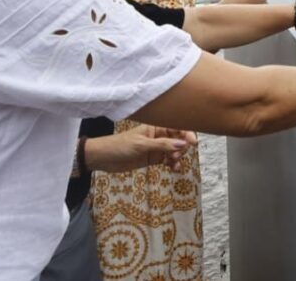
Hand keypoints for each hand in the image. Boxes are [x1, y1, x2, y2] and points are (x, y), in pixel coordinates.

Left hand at [84, 125, 198, 172]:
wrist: (102, 158)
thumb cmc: (119, 146)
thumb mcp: (142, 145)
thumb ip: (163, 145)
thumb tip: (183, 144)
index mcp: (156, 127)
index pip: (177, 127)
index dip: (187, 133)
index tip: (193, 143)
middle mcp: (158, 136)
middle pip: (179, 139)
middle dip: (181, 147)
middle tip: (176, 156)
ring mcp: (156, 147)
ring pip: (174, 150)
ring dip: (177, 156)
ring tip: (173, 163)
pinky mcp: (153, 158)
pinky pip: (168, 160)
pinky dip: (172, 163)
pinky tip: (173, 168)